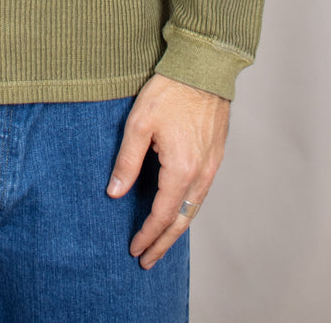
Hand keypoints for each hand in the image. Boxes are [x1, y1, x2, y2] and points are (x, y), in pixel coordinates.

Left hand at [106, 74, 229, 268]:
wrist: (204, 68)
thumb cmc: (170, 91)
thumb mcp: (139, 123)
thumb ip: (127, 162)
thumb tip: (115, 193)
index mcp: (181, 170)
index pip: (162, 214)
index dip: (147, 235)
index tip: (134, 249)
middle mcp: (201, 174)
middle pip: (182, 221)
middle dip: (163, 243)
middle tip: (147, 260)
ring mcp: (211, 166)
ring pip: (194, 210)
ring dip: (177, 229)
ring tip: (161, 243)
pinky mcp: (215, 156)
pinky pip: (201, 194)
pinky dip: (188, 211)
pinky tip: (179, 212)